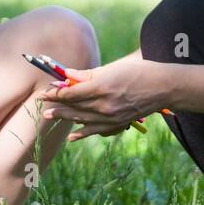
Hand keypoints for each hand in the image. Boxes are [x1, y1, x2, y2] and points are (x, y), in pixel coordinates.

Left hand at [36, 59, 169, 141]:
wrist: (163, 87)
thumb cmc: (138, 71)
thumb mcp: (112, 68)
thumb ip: (87, 75)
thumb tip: (67, 76)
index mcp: (102, 87)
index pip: (72, 92)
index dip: (56, 93)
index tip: (45, 92)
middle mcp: (105, 105)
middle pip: (74, 107)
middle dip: (56, 105)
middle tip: (40, 105)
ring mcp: (112, 117)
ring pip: (83, 119)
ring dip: (65, 118)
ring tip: (51, 116)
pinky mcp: (119, 123)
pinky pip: (97, 130)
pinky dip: (83, 133)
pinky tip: (72, 136)